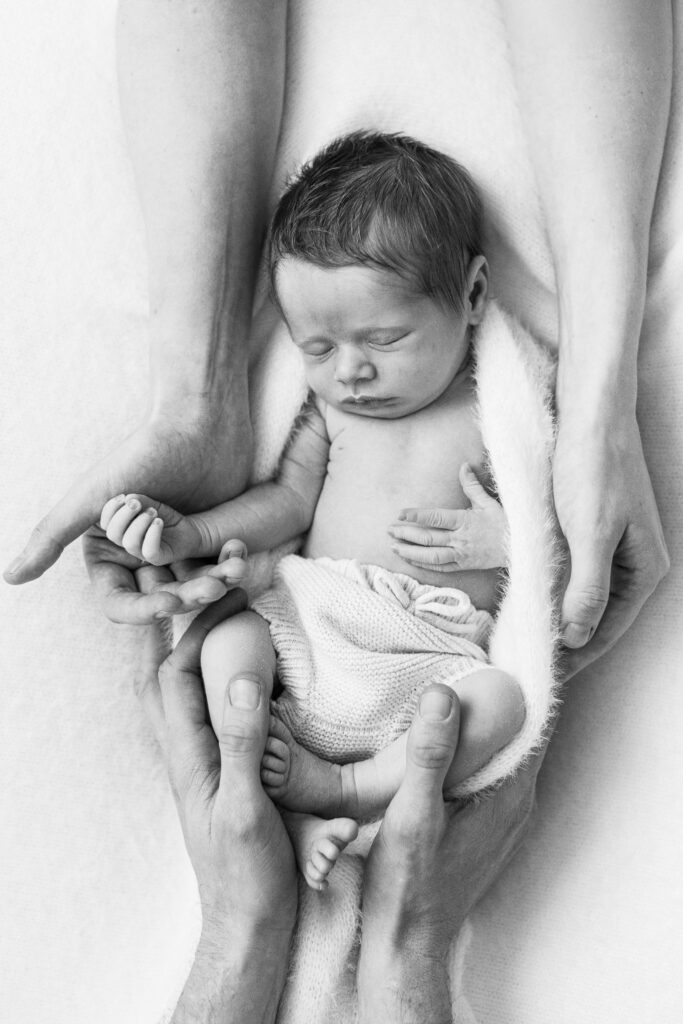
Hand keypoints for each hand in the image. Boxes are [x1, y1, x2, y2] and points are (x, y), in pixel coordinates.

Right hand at [3, 406, 248, 589]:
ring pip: (192, 588)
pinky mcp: (208, 539)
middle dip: (185, 597)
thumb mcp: (92, 498)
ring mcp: (176, 549)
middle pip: (160, 599)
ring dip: (210, 585)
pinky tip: (238, 556)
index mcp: (109, 552)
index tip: (167, 602)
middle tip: (209, 585)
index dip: (142, 610)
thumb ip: (52, 536)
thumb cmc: (143, 456)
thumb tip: (8, 578)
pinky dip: (229, 567)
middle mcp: (140, 556)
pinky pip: (218, 568)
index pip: (119, 601)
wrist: (200, 424)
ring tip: (228, 571)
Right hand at [99, 492, 222, 564]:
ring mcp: (143, 553)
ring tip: (153, 512)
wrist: (190, 530)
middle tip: (138, 504)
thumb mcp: (150, 505)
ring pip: (129, 543)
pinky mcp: (159, 558)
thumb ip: (138, 501)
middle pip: (113, 534)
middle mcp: (130, 543)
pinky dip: (152, 533)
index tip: (124, 496)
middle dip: (123, 515)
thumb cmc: (166, 518)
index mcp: (123, 530)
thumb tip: (127, 499)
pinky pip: (149, 551)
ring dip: (139, 523)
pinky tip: (159, 521)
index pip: (105, 523)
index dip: (110, 509)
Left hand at [134, 588, 295, 1021]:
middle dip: (172, 626)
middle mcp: (185, 751)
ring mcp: (201, 761)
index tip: (221, 585)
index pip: (174, 670)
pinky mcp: (221, 771)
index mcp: (187, 754)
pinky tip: (232, 668)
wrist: (249, 922)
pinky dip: (209, 677)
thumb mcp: (246, 807)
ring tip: (197, 610)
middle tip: (188, 584)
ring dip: (185, 646)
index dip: (193, 624)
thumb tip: (241, 677)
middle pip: (164, 672)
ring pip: (180, 690)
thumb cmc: (248, 872)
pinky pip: (203, 712)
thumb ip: (242, 743)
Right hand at [358, 684, 536, 1022]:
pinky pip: (483, 769)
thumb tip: (443, 694)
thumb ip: (430, 754)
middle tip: (469, 655)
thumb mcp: (413, 813)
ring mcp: (498, 815)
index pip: (534, 722)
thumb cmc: (409, 884)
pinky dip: (468, 745)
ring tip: (454, 683)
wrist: (404, 942)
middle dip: (499, 694)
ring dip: (481, 720)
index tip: (500, 645)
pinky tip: (440, 735)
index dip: (521, 682)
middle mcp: (514, 802)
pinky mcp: (479, 823)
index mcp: (509, 794)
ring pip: (499, 751)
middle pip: (517, 732)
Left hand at [388, 463, 506, 570]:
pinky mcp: (463, 566)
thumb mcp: (488, 502)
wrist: (520, 547)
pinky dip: (423, 564)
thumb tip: (464, 465)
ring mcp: (461, 554)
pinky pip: (440, 567)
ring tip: (394, 547)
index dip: (416, 515)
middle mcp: (460, 539)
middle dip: (406, 534)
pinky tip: (410, 559)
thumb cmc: (504, 522)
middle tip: (389, 530)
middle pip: (427, 537)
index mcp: (464, 520)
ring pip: (430, 555)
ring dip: (410, 551)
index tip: (400, 514)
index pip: (435, 517)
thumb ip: (472, 485)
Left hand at [554, 409, 669, 675]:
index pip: (607, 630)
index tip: (545, 676)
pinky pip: (575, 572)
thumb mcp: (588, 533)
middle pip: (597, 617)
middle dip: (566, 641)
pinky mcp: (594, 529)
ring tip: (526, 637)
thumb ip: (587, 589)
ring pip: (584, 596)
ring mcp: (615, 545)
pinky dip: (555, 589)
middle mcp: (634, 562)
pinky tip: (532, 597)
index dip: (575, 656)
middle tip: (528, 662)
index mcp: (644, 569)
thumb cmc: (592, 467)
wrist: (590, 412)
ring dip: (558, 616)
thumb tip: (576, 638)